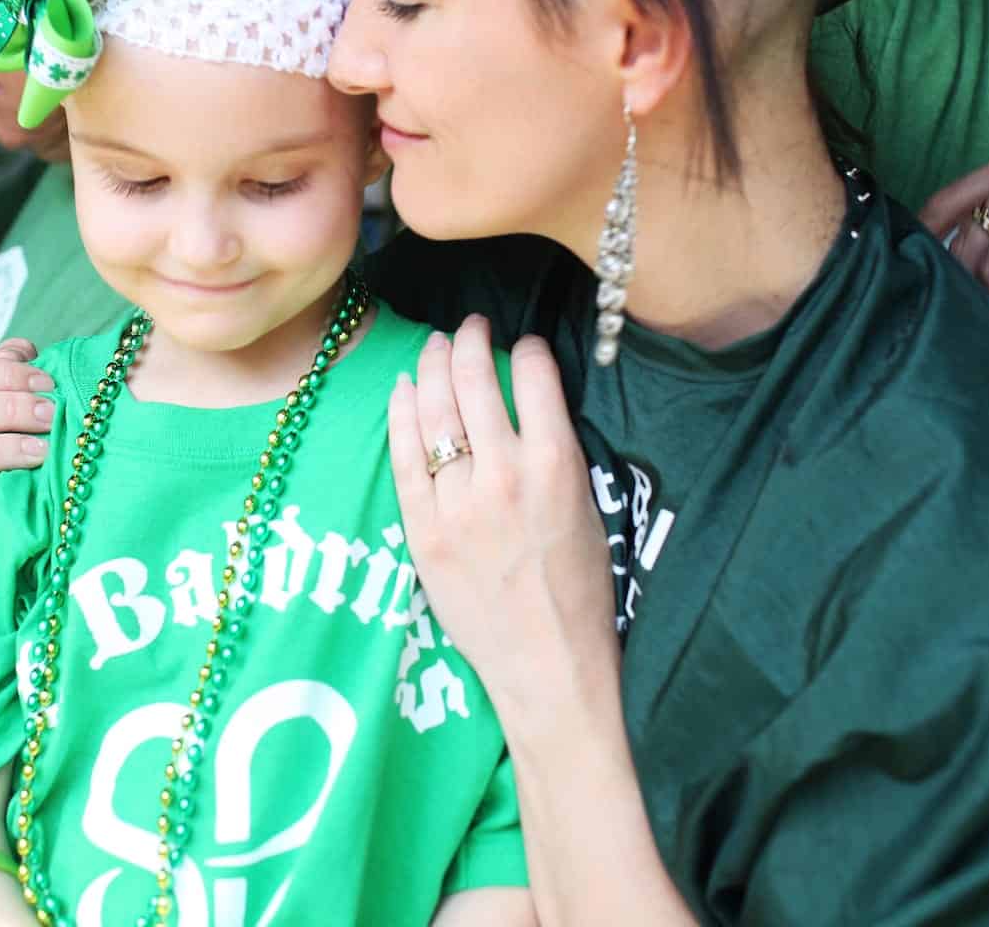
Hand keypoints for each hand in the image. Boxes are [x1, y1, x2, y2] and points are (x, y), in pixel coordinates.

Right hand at [0, 339, 53, 552]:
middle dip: (7, 409)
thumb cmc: (12, 458)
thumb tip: (23, 351)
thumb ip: (15, 378)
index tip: (48, 383)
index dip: (4, 373)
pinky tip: (0, 492)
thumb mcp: (15, 415)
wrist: (0, 523)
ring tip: (41, 453)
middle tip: (51, 416)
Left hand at [387, 317, 616, 715]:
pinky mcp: (424, 531)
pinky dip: (402, 415)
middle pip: (474, 382)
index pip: (534, 377)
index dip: (525, 349)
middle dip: (469, 342)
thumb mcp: (585, 506)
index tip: (521, 344)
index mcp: (556, 465)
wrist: (549, 663)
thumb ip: (554, 452)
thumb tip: (527, 402)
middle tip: (468, 327)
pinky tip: (405, 389)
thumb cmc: (579, 590)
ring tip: (435, 346)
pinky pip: (404, 458)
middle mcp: (504, 474)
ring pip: (434, 412)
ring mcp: (457, 503)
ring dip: (433, 368)